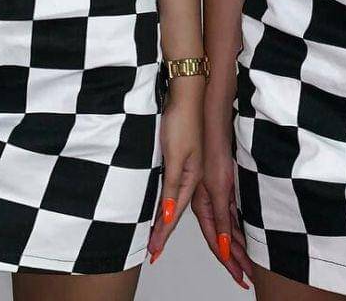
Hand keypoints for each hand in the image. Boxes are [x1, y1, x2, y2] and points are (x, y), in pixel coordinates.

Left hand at [146, 81, 203, 263]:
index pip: (174, 212)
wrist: (186, 94)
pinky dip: (166, 201)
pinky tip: (161, 205)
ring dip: (165, 219)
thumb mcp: (175, 156)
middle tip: (153, 252)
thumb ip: (171, 186)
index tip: (153, 251)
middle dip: (164, 232)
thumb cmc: (182, 121)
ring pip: (174, 200)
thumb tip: (166, 215)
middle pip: (176, 210)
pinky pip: (172, 187)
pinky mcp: (181, 157)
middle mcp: (192, 176)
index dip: (163, 233)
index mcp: (192, 178)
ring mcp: (188, 166)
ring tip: (156, 236)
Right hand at [191, 136, 253, 289]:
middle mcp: (206, 203)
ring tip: (249, 263)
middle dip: (234, 259)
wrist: (212, 126)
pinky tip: (245, 235)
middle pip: (220, 239)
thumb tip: (222, 247)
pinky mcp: (223, 187)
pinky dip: (238, 229)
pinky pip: (230, 215)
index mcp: (201, 207)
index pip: (216, 243)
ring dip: (237, 246)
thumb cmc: (212, 153)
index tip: (240, 278)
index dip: (228, 263)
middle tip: (247, 277)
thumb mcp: (219, 190)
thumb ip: (220, 218)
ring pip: (227, 228)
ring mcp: (215, 196)